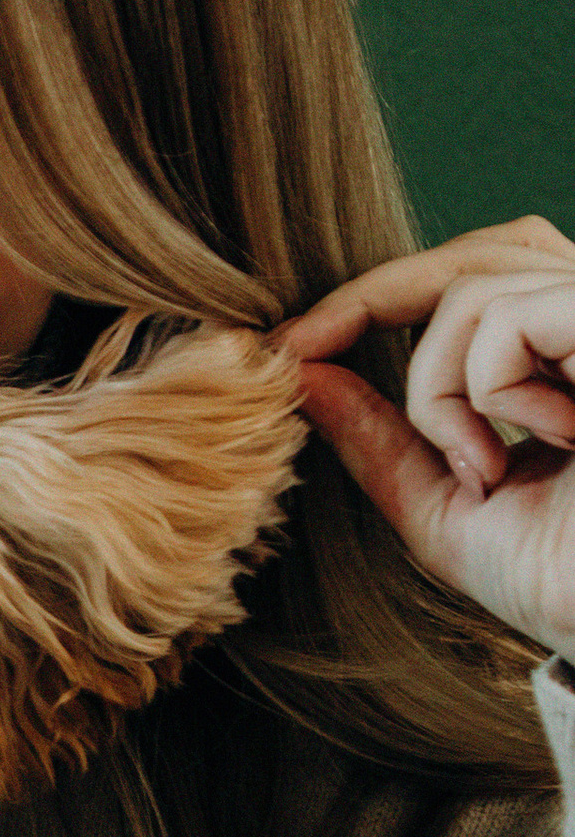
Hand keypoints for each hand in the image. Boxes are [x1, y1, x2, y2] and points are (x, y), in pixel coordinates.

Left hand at [271, 217, 574, 670]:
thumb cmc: (560, 582)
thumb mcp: (446, 505)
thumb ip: (380, 437)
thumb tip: (301, 368)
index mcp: (574, 357)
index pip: (480, 273)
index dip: (378, 292)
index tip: (290, 344)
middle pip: (480, 254)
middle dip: (374, 301)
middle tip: (307, 355)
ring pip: (476, 290)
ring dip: (439, 387)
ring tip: (482, 467)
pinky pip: (508, 319)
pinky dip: (481, 389)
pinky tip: (534, 445)